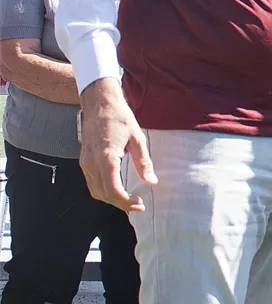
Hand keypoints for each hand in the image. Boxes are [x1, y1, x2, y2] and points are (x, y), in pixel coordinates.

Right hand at [80, 78, 156, 211]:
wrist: (100, 103)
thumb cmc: (120, 117)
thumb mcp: (137, 138)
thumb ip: (143, 162)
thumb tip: (151, 181)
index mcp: (107, 158)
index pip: (113, 190)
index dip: (126, 202)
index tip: (140, 204)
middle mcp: (92, 163)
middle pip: (103, 194)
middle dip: (120, 204)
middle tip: (138, 205)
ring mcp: (85, 162)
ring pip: (95, 191)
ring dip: (111, 199)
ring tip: (129, 199)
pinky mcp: (84, 160)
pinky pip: (91, 182)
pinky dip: (103, 190)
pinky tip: (117, 188)